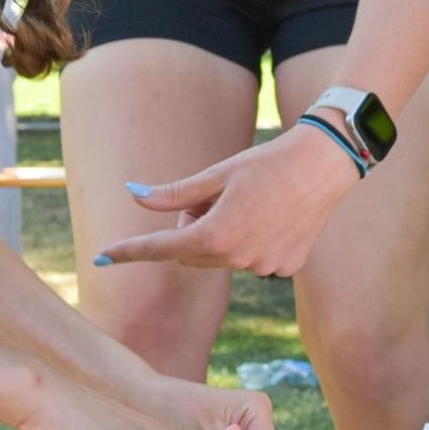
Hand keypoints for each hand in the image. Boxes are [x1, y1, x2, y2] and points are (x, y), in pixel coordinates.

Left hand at [95, 123, 359, 275]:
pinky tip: (274, 215)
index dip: (130, 251)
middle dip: (191, 229)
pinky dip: (251, 241)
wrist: (326, 164)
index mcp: (217, 235)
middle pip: (191, 253)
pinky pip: (252, 259)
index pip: (161, 248)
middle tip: (212, 196)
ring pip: (222, 256)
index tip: (102, 257)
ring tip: (250, 202)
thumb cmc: (268, 162)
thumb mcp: (218, 173)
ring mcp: (264, 267)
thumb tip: (134, 195)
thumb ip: (174, 193)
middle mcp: (239, 259)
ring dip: (221, 235)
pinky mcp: (286, 267)